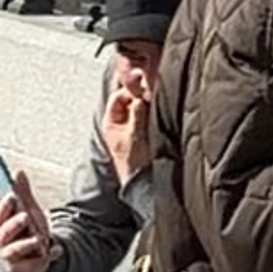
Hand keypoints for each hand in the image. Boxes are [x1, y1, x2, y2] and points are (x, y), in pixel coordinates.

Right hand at [0, 174, 55, 271]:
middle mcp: (2, 243)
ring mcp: (11, 258)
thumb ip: (23, 193)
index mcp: (1, 226)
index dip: (4, 207)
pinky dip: (44, 258)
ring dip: (26, 244)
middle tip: (26, 216)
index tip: (12, 196)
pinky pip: (32, 265)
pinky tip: (53, 251)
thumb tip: (19, 172)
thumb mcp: (29, 210)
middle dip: (14, 224)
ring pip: (14, 251)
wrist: (42, 254)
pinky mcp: (23, 271)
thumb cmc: (30, 230)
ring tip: (39, 238)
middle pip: (3, 234)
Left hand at [95, 47, 157, 180]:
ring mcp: (132, 126)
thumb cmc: (133, 163)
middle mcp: (120, 121)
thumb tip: (141, 95)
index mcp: (111, 121)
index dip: (130, 90)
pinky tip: (161, 112)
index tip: (143, 90)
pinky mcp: (143, 130)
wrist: (143, 182)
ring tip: (158, 104)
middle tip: (153, 94)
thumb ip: (137, 113)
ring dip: (149, 104)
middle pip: (130, 98)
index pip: (118, 96)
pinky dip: (154, 111)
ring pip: (140, 106)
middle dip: (141, 95)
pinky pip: (148, 114)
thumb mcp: (134, 135)